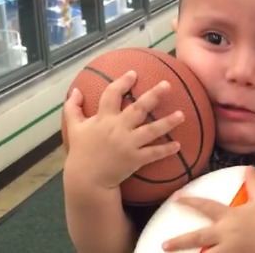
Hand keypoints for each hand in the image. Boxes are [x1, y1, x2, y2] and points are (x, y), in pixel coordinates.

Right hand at [62, 71, 184, 188]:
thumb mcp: (73, 128)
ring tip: (182, 114)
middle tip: (167, 84)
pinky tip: (178, 145)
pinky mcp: (135, 159)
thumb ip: (73, 108)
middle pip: (138, 109)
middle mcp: (117, 128)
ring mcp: (128, 144)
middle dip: (153, 95)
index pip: (112, 95)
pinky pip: (153, 154)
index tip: (134, 73)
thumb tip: (75, 90)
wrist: (86, 180)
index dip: (122, 83)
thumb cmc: (81, 151)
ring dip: (167, 122)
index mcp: (103, 119)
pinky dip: (166, 150)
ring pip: (151, 131)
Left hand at [162, 167, 254, 252]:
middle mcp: (227, 234)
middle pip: (199, 239)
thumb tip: (249, 167)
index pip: (206, 207)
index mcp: (230, 216)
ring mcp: (231, 251)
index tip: (175, 198)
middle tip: (164, 245)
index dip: (190, 202)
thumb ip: (253, 184)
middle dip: (180, 242)